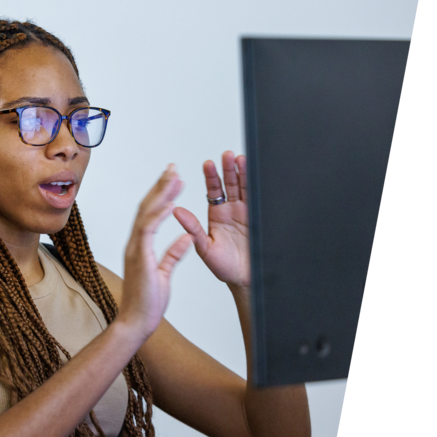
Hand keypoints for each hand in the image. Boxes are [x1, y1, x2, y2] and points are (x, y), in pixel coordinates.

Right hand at [118, 164, 193, 339]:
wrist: (136, 321)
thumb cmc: (148, 302)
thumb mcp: (165, 274)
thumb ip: (173, 254)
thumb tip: (185, 239)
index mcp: (140, 247)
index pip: (150, 214)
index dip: (161, 195)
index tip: (172, 180)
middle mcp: (135, 243)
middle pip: (146, 207)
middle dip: (160, 186)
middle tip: (172, 168)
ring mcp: (135, 248)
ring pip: (147, 213)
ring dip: (161, 193)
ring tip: (175, 177)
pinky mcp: (140, 256)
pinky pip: (149, 230)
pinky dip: (159, 214)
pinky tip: (171, 202)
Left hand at [173, 151, 249, 288]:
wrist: (246, 281)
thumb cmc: (224, 268)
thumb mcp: (204, 248)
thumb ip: (192, 228)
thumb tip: (176, 211)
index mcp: (217, 215)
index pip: (214, 190)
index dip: (211, 176)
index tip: (208, 163)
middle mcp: (232, 211)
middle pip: (231, 184)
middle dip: (229, 169)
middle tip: (226, 155)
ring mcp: (247, 214)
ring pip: (245, 188)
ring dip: (243, 173)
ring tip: (240, 159)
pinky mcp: (260, 219)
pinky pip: (258, 199)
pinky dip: (258, 186)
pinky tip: (255, 173)